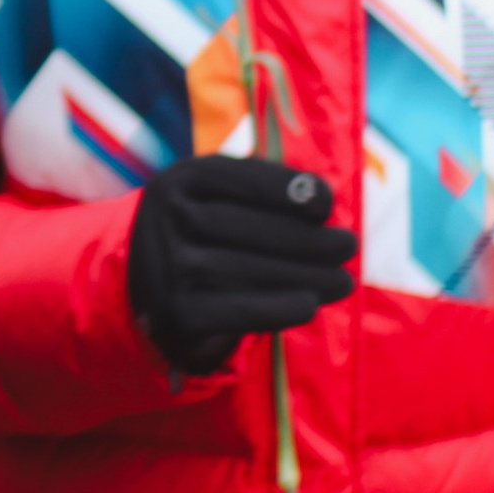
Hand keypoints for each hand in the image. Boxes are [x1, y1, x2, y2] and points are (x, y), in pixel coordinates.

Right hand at [125, 154, 357, 378]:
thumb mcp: (216, 198)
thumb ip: (261, 189)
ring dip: (306, 276)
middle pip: (248, 227)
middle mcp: (166, 218)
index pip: (238, 179)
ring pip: (248, 270)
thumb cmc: (202, 236)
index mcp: (178, 180)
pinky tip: (310, 305)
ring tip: (342, 281)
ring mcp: (166, 267)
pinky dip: (279, 309)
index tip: (327, 205)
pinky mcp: (174, 313)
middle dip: (308, 238)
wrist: (145, 293)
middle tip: (347, 246)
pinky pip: (237, 310)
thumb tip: (320, 196)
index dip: (287, 189)